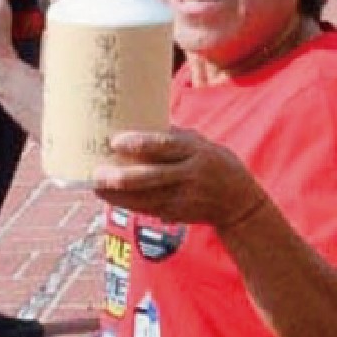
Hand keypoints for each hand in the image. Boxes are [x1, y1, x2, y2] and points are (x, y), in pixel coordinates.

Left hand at [93, 127, 267, 230]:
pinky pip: (148, 208)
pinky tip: (111, 198)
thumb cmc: (216, 165)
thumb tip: (140, 122)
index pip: (166, 146)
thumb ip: (175, 137)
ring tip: (96, 187)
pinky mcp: (178, 214)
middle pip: (152, 177)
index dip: (140, 144)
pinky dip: (128, 204)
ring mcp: (184, 198)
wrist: (240, 203)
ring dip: (118, 195)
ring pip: (145, 198)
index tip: (115, 141)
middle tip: (98, 173)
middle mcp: (190, 175)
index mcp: (196, 151)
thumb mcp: (203, 145)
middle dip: (122, 177)